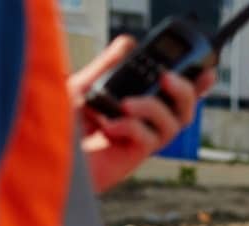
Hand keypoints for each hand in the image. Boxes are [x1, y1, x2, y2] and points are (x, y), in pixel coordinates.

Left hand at [69, 36, 215, 192]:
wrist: (41, 158)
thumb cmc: (56, 127)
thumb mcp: (82, 86)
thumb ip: (107, 67)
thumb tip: (129, 43)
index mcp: (131, 106)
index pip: (169, 96)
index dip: (193, 85)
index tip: (207, 71)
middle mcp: (139, 125)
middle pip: (183, 111)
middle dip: (185, 93)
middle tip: (167, 78)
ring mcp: (137, 143)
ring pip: (173, 125)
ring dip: (155, 108)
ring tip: (127, 104)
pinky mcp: (132, 159)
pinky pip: (149, 140)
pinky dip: (133, 127)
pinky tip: (109, 125)